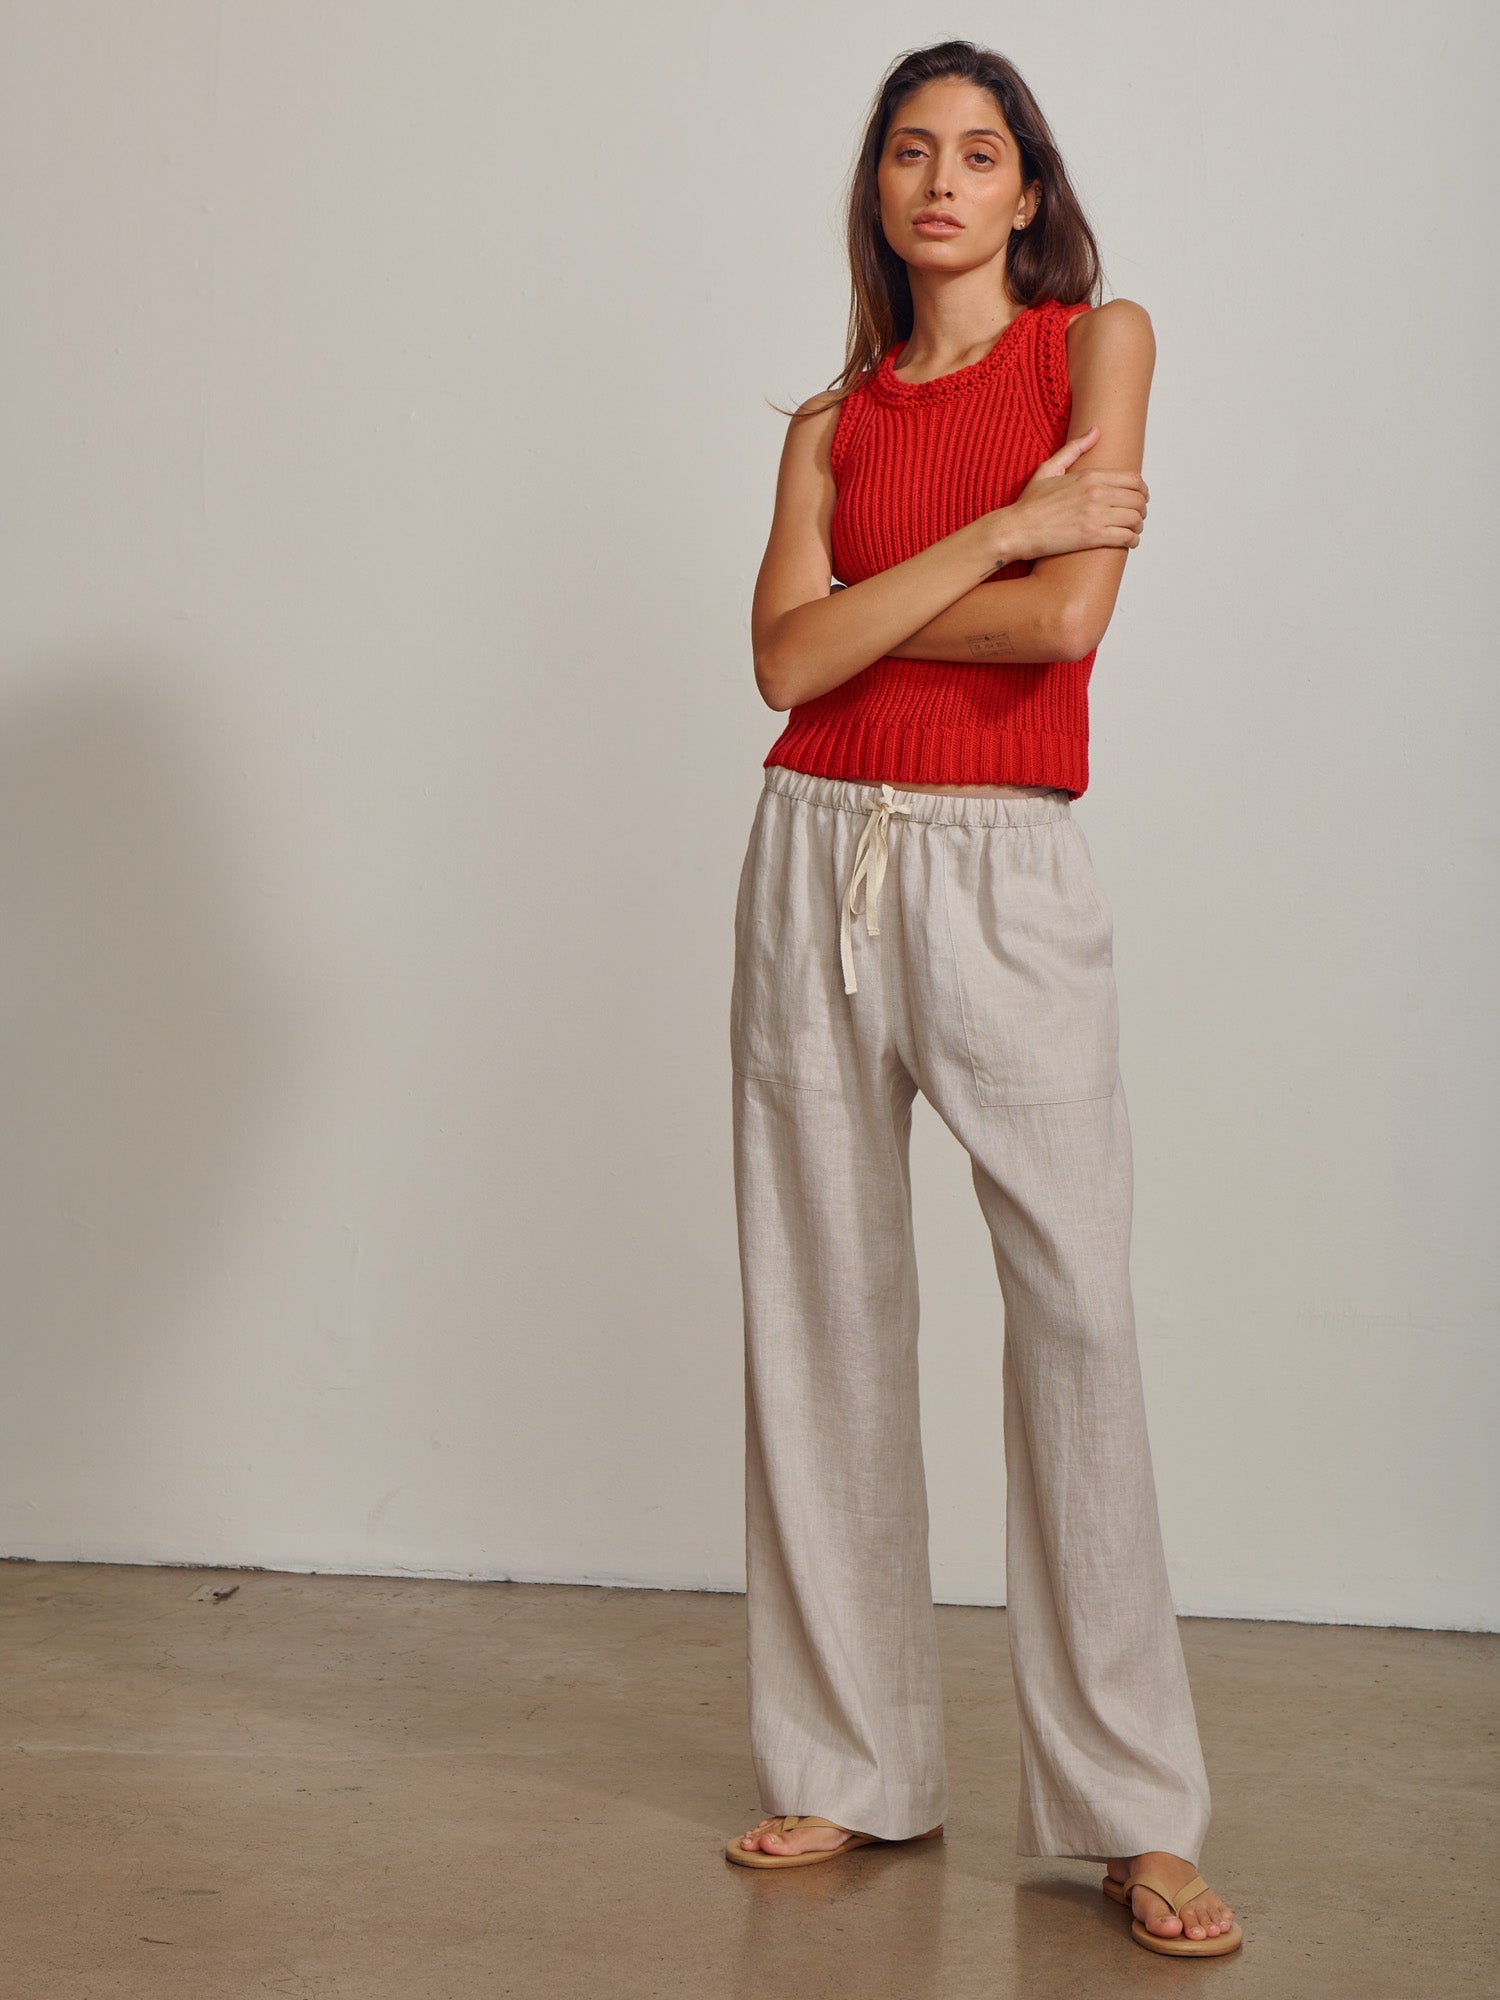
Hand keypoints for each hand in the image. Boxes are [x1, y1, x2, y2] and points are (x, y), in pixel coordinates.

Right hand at [992, 427, 1148, 564]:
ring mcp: (1095, 515)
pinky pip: (1125, 537)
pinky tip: (1129, 542)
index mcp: (1090, 476)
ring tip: (1133, 530)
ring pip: (1135, 518)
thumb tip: (1095, 431)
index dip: (1141, 490)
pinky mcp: (1092, 537)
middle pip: (1138, 499)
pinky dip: (1132, 540)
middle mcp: (1096, 493)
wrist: (1016, 529)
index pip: (1133, 479)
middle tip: (1137, 515)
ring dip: (1138, 525)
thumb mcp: (1049, 469)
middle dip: (1142, 508)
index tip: (1138, 497)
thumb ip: (1074, 449)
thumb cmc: (1029, 503)